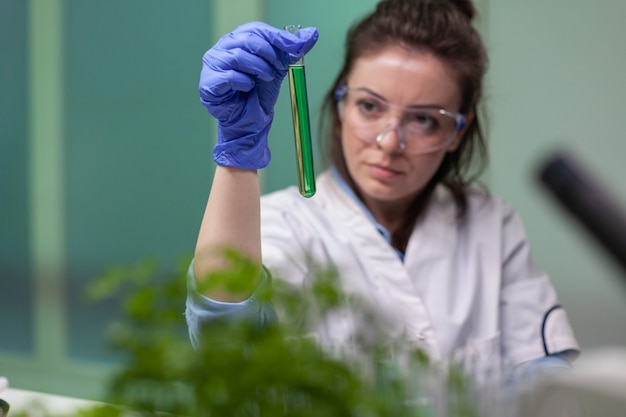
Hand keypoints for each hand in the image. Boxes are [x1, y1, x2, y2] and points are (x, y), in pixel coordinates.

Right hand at [199, 22, 318, 168]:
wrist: (250, 122)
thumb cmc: (259, 93)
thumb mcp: (280, 68)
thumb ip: (293, 50)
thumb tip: (313, 33)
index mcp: (238, 39)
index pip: (256, 29)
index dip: (277, 37)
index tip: (296, 46)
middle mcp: (222, 47)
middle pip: (247, 39)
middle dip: (269, 53)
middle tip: (280, 67)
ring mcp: (212, 64)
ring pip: (237, 56)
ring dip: (259, 68)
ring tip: (266, 78)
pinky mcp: (208, 83)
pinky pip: (228, 76)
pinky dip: (244, 82)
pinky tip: (249, 89)